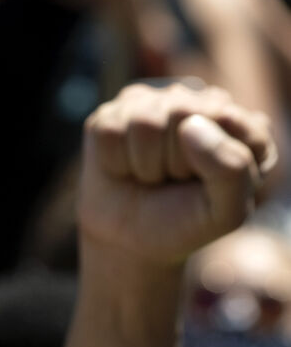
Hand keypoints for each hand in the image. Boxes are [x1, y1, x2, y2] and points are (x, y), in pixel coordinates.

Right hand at [79, 82, 276, 265]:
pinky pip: (110, 130)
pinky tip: (123, 169)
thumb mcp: (226, 211)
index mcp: (237, 122)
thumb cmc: (184, 222)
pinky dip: (114, 161)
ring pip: (145, 121)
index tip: (205, 187)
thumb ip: (232, 168)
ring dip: (143, 164)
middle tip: (171, 181)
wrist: (129, 243)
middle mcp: (196, 103)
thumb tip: (190, 124)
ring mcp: (151, 105)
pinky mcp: (110, 116)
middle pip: (182, 113)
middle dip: (173, 162)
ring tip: (148, 176)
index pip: (227, 117)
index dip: (211, 160)